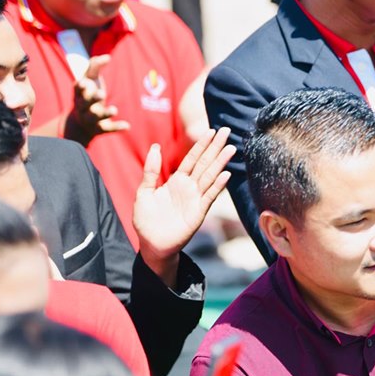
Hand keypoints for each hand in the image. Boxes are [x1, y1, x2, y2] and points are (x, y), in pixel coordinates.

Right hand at [64, 55, 130, 145]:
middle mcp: (83, 107)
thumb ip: (94, 67)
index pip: (78, 90)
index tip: (84, 83)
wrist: (80, 123)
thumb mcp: (88, 81)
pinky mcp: (100, 129)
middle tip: (102, 94)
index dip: (80, 87)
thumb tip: (107, 56)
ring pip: (96, 117)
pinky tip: (127, 125)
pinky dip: (117, 127)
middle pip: (85, 104)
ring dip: (105, 113)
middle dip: (92, 99)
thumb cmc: (87, 95)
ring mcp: (91, 119)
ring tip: (114, 109)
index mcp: (79, 95)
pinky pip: (108, 129)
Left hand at [134, 127, 234, 286]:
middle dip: (215, 147)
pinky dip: (218, 185)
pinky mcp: (199, 212)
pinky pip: (210, 196)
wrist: (152, 245)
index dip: (201, 145)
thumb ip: (151, 171)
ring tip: (231, 148)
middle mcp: (189, 187)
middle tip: (227, 131)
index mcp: (176, 181)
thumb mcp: (143, 192)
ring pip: (210, 176)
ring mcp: (196, 199)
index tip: (211, 131)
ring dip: (220, 162)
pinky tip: (225, 174)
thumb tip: (156, 146)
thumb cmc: (146, 220)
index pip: (191, 158)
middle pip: (205, 163)